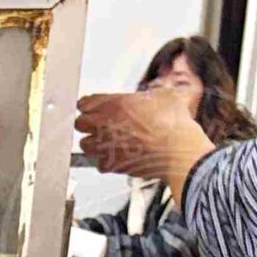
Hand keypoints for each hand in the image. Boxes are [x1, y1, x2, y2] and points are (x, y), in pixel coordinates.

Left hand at [76, 89, 216, 191]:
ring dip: (92, 143)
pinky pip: (98, 164)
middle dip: (87, 124)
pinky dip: (105, 162)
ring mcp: (106, 145)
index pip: (86, 102)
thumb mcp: (166, 95)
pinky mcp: (111, 164)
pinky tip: (114, 159)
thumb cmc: (173, 123)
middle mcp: (106, 124)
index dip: (88, 105)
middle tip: (96, 125)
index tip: (89, 108)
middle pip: (80, 123)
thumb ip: (154, 93)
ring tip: (102, 143)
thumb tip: (159, 92)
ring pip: (85, 144)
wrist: (177, 149)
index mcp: (116, 103)